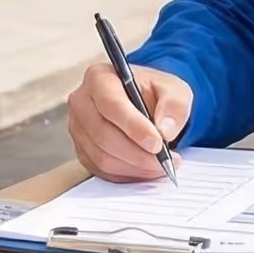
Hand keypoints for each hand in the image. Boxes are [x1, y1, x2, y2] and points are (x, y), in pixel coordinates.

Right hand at [66, 61, 191, 181]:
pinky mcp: (82, 151)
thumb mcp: (173, 89)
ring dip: (135, 167)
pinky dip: (127, 174)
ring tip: (161, 165)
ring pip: (102, 157)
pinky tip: (146, 169)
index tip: (157, 143)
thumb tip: (165, 130)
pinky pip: (102, 171)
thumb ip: (174, 105)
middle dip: (138, 154)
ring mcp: (79, 129)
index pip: (111, 105)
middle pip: (104, 135)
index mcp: (100, 78)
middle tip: (165, 161)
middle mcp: (82, 102)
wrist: (144, 103)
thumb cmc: (154, 92)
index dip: (134, 127)